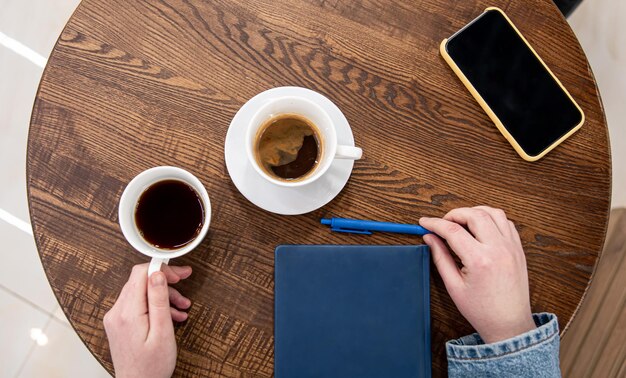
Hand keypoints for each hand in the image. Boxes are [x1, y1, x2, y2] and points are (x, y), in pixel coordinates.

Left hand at [103, 263, 191, 377]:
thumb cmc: (152, 367)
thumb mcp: (162, 332)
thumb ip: (158, 300)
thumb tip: (157, 274)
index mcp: (128, 313)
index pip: (140, 273)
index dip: (161, 269)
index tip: (179, 273)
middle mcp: (117, 313)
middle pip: (140, 281)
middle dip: (165, 281)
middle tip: (184, 282)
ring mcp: (116, 318)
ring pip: (140, 292)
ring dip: (162, 295)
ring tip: (182, 306)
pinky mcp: (119, 323)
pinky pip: (137, 304)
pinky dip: (154, 305)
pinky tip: (170, 315)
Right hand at [420, 206, 535, 343]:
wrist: (509, 324)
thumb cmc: (482, 310)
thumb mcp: (453, 286)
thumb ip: (440, 257)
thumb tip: (430, 238)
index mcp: (480, 260)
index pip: (452, 230)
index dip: (434, 223)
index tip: (424, 223)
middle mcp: (498, 249)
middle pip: (474, 214)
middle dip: (454, 214)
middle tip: (442, 224)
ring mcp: (512, 248)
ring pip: (493, 212)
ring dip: (474, 212)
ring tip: (461, 222)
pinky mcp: (518, 249)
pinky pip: (506, 222)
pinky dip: (491, 218)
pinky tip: (480, 228)